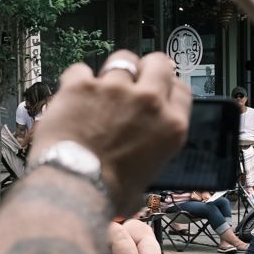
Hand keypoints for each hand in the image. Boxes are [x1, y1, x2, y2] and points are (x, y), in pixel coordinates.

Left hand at [32, 52, 189, 211]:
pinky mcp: (82, 86)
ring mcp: (115, 90)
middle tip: (134, 79)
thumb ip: (148, 159)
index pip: (182, 89)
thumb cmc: (108, 194)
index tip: (159, 88)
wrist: (74, 188)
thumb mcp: (145, 180)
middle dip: (147, 67)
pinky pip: (81, 70)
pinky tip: (72, 96)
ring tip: (101, 87)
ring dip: (113, 71)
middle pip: (158, 63)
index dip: (168, 86)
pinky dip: (76, 81)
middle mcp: (148, 102)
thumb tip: (137, 167)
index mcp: (171, 126)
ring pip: (122, 59)